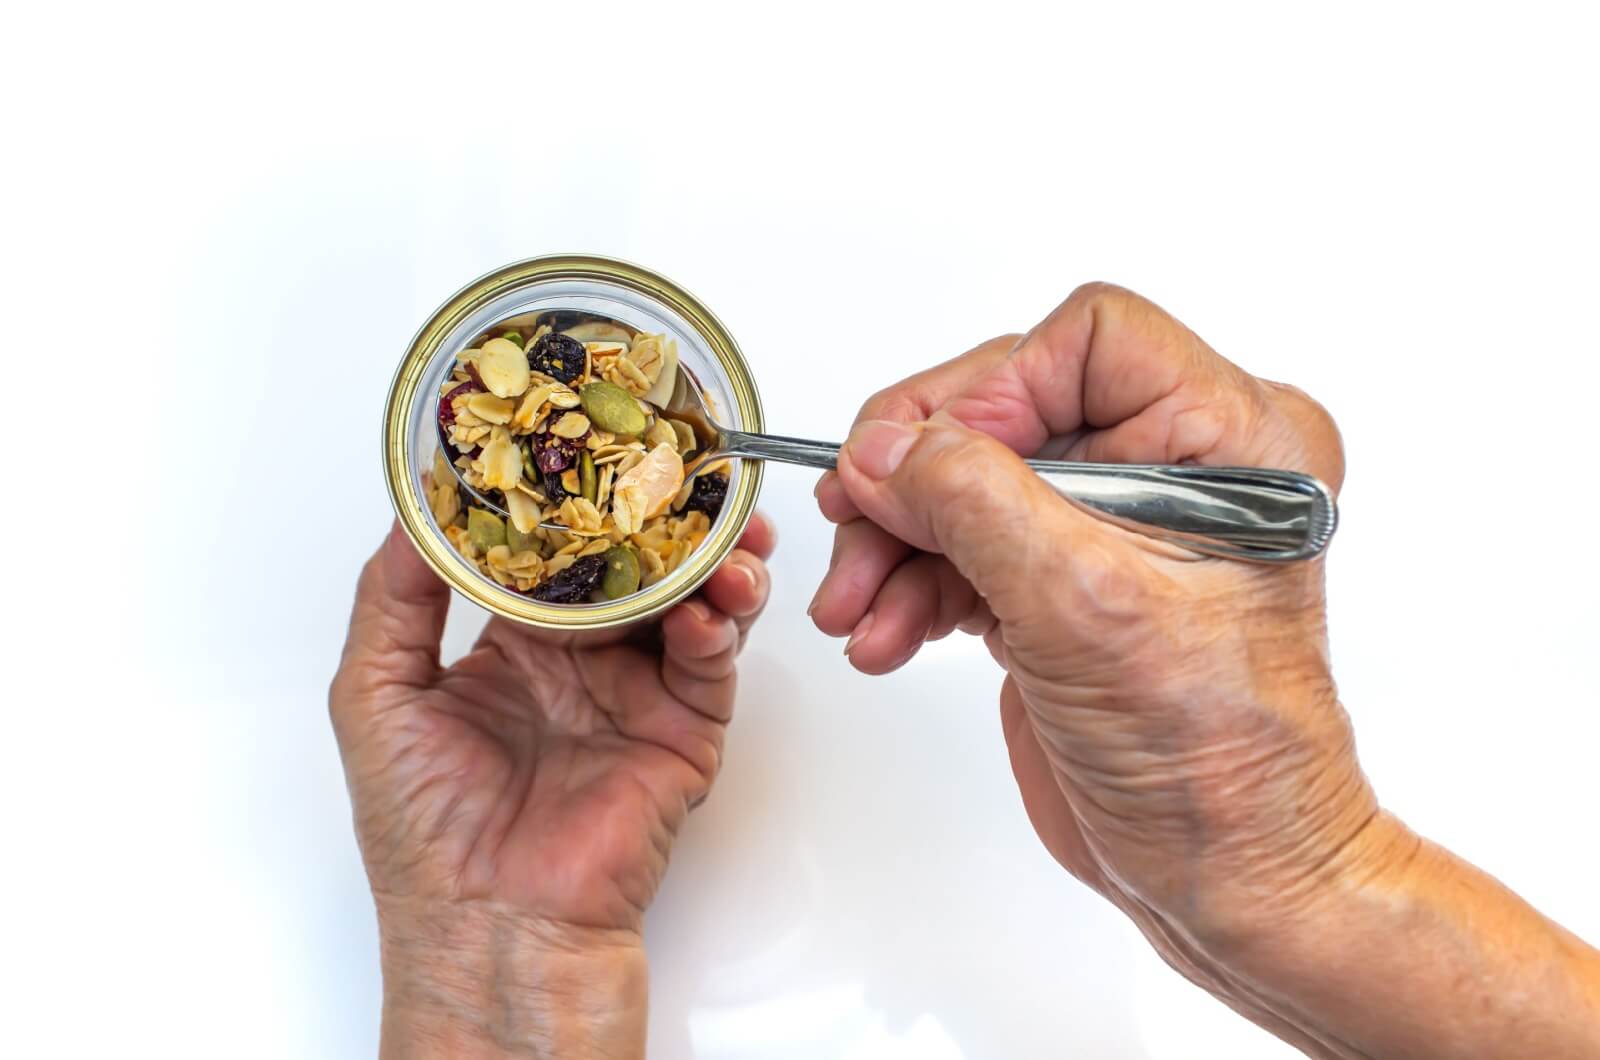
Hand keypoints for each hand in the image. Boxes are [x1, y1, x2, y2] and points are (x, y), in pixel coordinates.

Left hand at [330, 516, 773, 1057]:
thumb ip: (393, 596)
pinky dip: (716, 629)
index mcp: (515, 645)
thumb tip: (414, 506)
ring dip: (711, 561)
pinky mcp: (683, 733)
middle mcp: (584, 660)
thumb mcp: (376, 693)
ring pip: (691, 601)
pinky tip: (706, 607)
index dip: (579, 497)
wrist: (487, 924)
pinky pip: (710, 666)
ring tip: (723, 532)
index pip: (560, 549)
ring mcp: (639, 693)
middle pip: (638, 563)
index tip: (593, 441)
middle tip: (688, 470)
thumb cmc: (423, 829)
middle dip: (668, 516)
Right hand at [812, 284, 1396, 1041]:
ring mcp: (1116, 525)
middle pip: (1008, 410)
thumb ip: (974, 504)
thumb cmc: (1215, 761)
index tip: (921, 460)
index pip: (1087, 341)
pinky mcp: (1066, 578)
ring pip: (970, 480)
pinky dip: (912, 583)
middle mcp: (1179, 466)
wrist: (1223, 875)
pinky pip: (966, 544)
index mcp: (1231, 438)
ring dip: (898, 541)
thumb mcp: (1082, 608)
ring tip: (858, 608)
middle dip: (918, 478)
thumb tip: (886, 449)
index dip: (987, 390)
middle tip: (856, 521)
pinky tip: (885, 631)